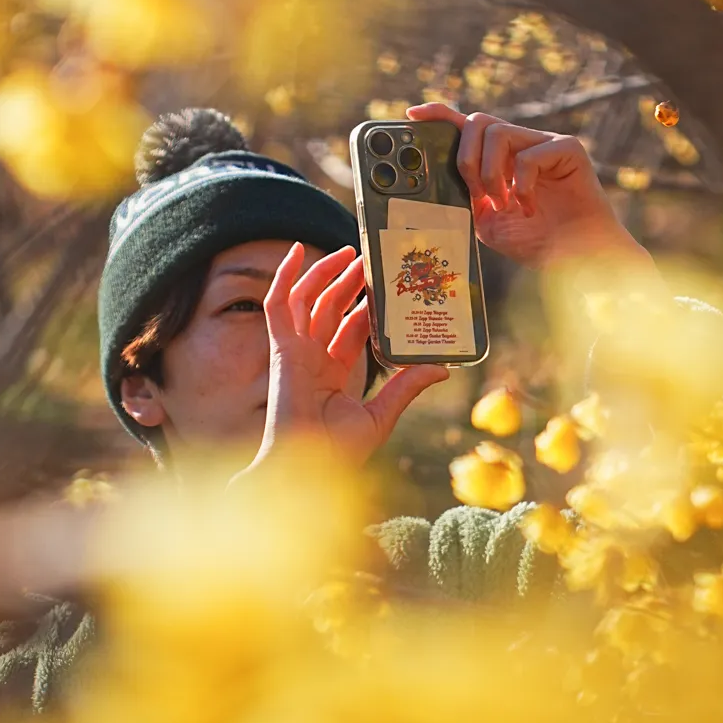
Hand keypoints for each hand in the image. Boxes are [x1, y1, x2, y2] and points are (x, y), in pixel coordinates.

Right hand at [252, 243, 446, 467]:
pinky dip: (284, 277)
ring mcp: (296, 351)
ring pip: (309, 300)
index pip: (352, 328)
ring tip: (352, 251)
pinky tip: (296, 252)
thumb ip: (406, 387)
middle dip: (351, 282)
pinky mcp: (282, 349)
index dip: (369, 306)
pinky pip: (279, 305)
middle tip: (374, 259)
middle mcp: (313, 358)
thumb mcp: (381, 415)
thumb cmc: (336, 454)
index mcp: (334, 373)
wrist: (306, 472)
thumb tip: (444, 367)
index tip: (391, 285)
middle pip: (332, 308)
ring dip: (326, 272)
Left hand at [406, 102, 650, 271]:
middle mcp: (522, 143)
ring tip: (503, 204)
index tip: (414, 113)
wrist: (575, 260)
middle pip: (478, 121)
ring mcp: (546, 143)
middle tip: (476, 192)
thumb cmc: (535, 240)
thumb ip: (465, 195)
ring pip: (499, 133)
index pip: (468, 126)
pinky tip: (530, 208)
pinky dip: (522, 185)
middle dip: (466, 158)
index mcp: (502, 158)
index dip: (441, 114)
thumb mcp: (486, 220)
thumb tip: (431, 181)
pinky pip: (529, 153)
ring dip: (491, 173)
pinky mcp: (568, 148)